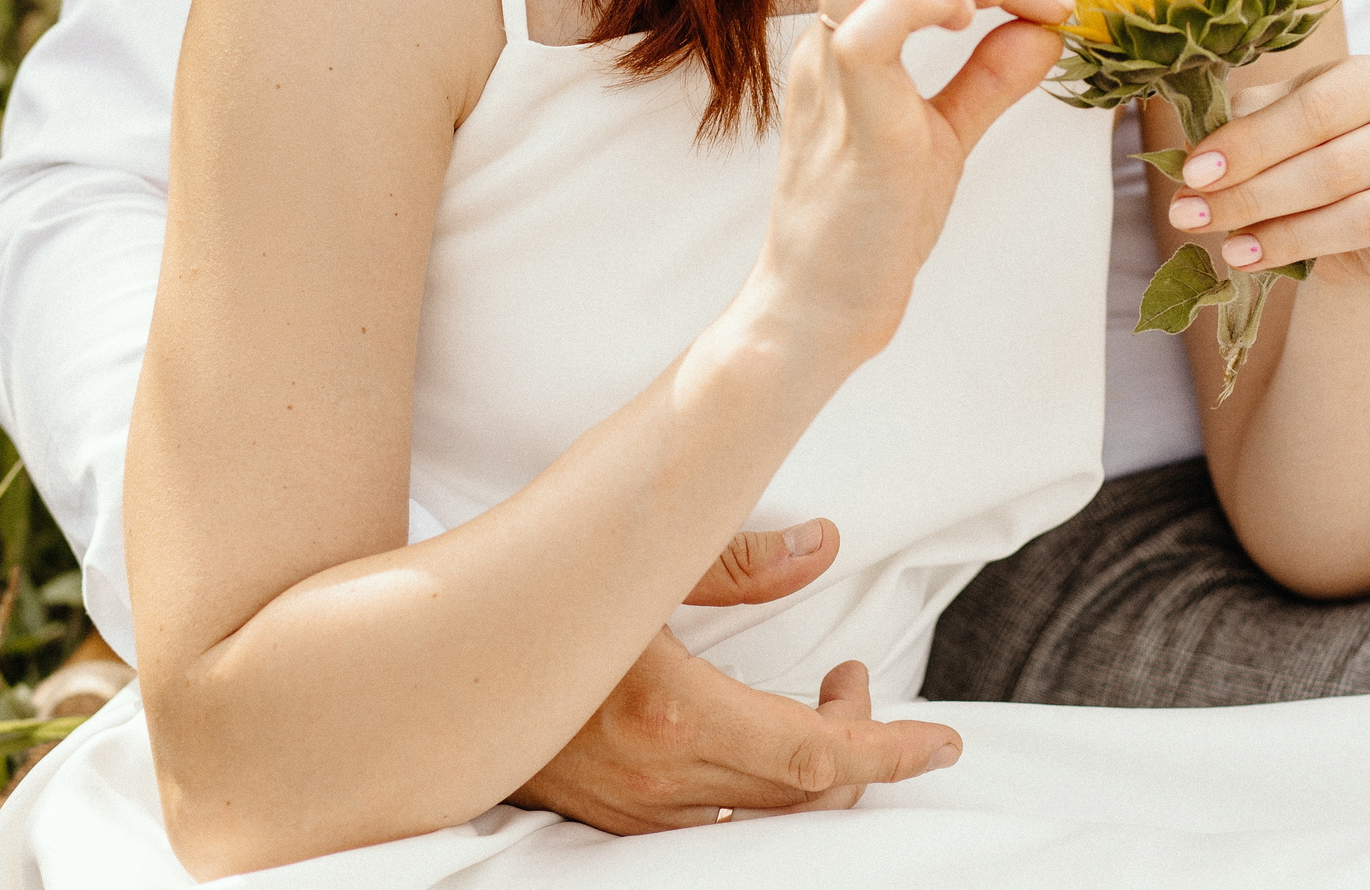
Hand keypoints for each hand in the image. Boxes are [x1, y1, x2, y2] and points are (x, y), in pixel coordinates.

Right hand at [509, 518, 962, 831]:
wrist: (425, 667)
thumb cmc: (537, 595)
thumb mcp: (641, 560)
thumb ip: (738, 558)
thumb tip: (824, 545)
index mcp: (673, 715)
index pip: (817, 756)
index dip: (891, 751)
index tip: (944, 741)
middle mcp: (655, 780)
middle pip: (801, 795)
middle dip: (856, 744)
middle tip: (856, 677)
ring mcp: (629, 812)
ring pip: (760, 816)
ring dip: (809, 767)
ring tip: (822, 698)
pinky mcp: (607, 821)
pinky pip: (712, 824)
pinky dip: (759, 789)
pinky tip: (757, 736)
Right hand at [757, 0, 1069, 364]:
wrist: (822, 309)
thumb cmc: (872, 227)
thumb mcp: (943, 135)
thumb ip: (988, 79)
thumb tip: (1045, 28)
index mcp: (847, 43)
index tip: (1050, 2)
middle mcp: (828, 48)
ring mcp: (831, 81)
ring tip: (977, 13)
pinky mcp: (853, 124)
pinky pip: (864, 33)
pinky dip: (917, 7)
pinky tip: (962, 27)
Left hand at [1159, 56, 1369, 312]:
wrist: (1363, 214)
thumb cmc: (1312, 155)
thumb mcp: (1279, 126)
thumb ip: (1244, 126)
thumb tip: (1192, 152)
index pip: (1316, 108)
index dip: (1251, 143)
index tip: (1193, 173)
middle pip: (1335, 166)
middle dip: (1254, 196)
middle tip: (1191, 218)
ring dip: (1295, 239)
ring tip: (1234, 253)